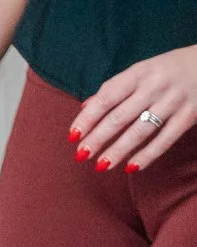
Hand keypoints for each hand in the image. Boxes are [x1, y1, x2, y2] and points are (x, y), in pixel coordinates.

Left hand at [74, 47, 196, 171]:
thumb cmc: (170, 69)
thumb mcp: (143, 71)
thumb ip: (115, 89)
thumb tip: (86, 107)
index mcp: (139, 73)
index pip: (106, 98)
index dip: (87, 118)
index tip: (72, 136)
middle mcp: (155, 86)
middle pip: (120, 116)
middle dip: (98, 138)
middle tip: (81, 155)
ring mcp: (174, 100)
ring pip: (140, 130)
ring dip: (118, 150)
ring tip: (101, 165)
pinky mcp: (191, 114)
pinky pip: (166, 139)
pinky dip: (147, 155)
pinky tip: (131, 167)